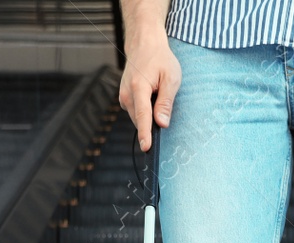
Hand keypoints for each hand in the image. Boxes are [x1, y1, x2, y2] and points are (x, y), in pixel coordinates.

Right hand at [119, 34, 181, 151]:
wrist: (143, 44)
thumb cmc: (159, 59)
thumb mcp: (171, 78)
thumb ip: (166, 102)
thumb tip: (162, 123)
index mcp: (138, 87)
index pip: (143, 116)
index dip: (145, 134)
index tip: (146, 147)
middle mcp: (127, 94)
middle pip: (141, 120)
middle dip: (153, 121)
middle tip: (163, 100)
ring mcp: (123, 96)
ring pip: (138, 117)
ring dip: (150, 114)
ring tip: (157, 92)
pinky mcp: (124, 98)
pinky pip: (136, 112)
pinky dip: (145, 109)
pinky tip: (150, 95)